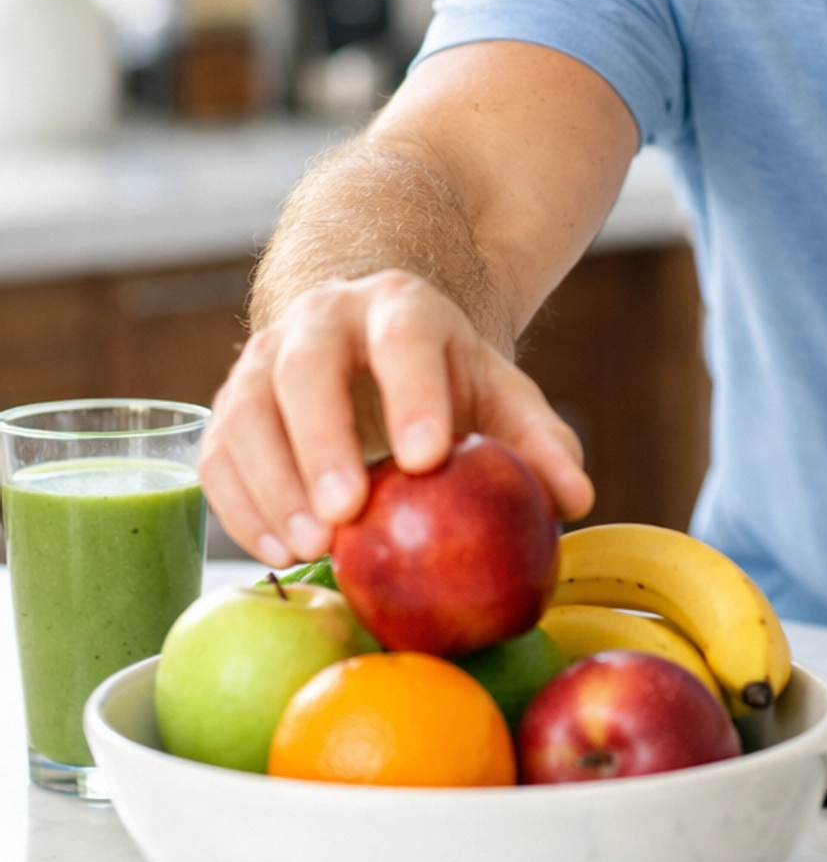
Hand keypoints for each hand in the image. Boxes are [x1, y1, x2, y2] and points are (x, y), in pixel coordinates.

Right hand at [199, 269, 593, 564]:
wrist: (372, 345)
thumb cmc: (444, 381)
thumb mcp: (499, 394)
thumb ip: (539, 440)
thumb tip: (574, 498)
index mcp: (400, 307)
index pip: (404, 338)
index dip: (412, 394)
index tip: (426, 459)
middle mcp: (321, 320)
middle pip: (307, 368)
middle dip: (322, 440)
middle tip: (346, 514)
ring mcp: (264, 360)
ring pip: (247, 410)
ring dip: (272, 483)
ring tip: (309, 548)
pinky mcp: (229, 409)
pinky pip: (218, 456)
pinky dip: (240, 508)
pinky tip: (277, 554)